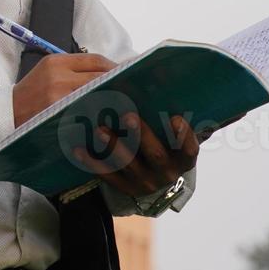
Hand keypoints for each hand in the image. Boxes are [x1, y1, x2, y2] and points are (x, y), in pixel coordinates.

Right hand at [12, 53, 117, 127]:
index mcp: (56, 61)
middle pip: (100, 76)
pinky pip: (87, 110)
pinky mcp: (59, 113)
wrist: (8, 113)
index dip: (115, 67)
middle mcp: (58, 75)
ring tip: (124, 104)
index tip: (126, 74)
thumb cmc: (32, 93)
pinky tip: (108, 117)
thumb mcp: (48, 72)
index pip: (96, 60)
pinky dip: (100, 113)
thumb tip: (108, 72)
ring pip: (97, 93)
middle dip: (118, 83)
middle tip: (132, 90)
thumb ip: (74, 69)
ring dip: (113, 99)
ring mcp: (59, 95)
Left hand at [72, 112, 198, 198]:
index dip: (184, 136)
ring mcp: (144, 182)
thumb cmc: (162, 146)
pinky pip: (107, 175)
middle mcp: (166, 174)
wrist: (151, 178)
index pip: (189, 150)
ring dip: (113, 146)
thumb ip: (169, 119)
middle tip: (128, 116)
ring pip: (128, 165)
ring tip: (100, 130)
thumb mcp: (171, 138)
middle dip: (142, 135)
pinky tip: (79, 149)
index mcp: (182, 161)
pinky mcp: (124, 188)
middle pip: (155, 155)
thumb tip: (163, 81)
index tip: (175, 117)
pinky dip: (92, 162)